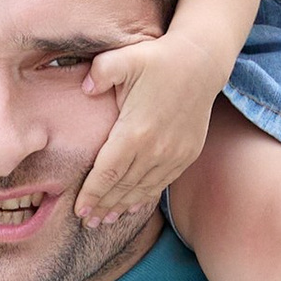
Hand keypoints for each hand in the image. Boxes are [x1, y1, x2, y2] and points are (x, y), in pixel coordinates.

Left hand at [74, 30, 232, 231]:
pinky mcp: (187, 154)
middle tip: (87, 223)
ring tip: (105, 220)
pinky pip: (162, 183)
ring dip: (122, 207)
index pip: (108, 173)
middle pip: (123, 187)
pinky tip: (132, 206)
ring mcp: (174, 154)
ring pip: (143, 189)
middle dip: (103, 207)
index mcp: (136, 131)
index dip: (92, 194)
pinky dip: (145, 197)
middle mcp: (156, 149)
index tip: (78, 210)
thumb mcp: (124, 57)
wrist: (202, 62)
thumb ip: (99, 73)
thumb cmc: (158, 59)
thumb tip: (84, 88)